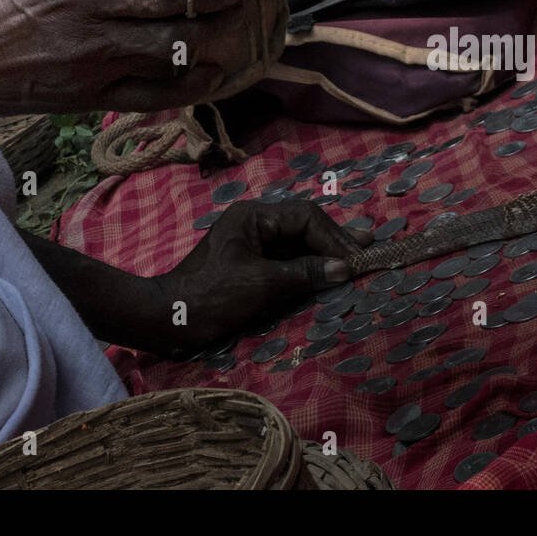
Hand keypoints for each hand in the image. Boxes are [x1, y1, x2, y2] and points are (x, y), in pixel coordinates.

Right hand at [0, 0, 250, 119]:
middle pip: (185, 36)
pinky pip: (153, 99)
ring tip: (237, 34)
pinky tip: (209, 75)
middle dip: (225, 19)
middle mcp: (95, 42)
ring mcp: (94, 79)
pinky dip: (188, 89)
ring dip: (216, 55)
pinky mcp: (87, 104)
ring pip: (177, 74)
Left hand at [154, 200, 370, 352]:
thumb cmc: (211, 296)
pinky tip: (329, 272)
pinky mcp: (250, 264)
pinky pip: (287, 259)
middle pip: (305, 226)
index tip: (355, 259)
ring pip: (298, 242)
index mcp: (254, 216)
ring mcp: (252, 243)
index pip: (306, 218)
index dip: (334, 238)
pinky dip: (309, 266)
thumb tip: (343, 269)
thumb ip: (304, 273)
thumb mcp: (261, 284)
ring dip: (325, 253)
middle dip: (335, 239)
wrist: (168, 319)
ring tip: (357, 256)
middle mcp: (255, 223)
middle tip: (368, 248)